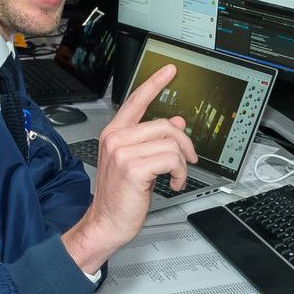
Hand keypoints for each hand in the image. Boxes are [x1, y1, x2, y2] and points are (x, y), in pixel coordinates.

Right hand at [62, 64, 195, 272]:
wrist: (106, 222)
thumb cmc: (120, 196)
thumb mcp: (138, 162)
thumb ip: (153, 140)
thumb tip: (177, 123)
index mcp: (115, 134)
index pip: (136, 101)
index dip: (155, 84)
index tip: (169, 70)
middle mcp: (117, 139)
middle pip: (165, 124)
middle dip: (184, 144)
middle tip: (187, 159)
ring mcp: (123, 152)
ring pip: (171, 143)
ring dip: (181, 163)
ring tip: (175, 176)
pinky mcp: (134, 168)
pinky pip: (171, 159)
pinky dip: (179, 172)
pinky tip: (172, 183)